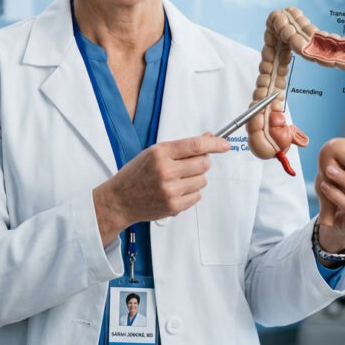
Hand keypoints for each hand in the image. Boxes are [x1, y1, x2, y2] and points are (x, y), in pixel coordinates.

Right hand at [93, 133, 228, 244]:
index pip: (195, 146)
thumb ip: (181, 147)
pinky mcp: (174, 207)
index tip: (224, 144)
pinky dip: (191, 193)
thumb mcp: (154, 153)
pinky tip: (176, 191)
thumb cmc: (136, 174)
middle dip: (202, 162)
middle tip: (191, 164)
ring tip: (178, 180)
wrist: (120, 200)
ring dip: (196, 179)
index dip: (214, 144)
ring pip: (202, 181)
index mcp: (159, 153)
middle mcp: (165, 171)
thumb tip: (207, 138)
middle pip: (203, 164)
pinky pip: (197, 196)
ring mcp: (170, 191)